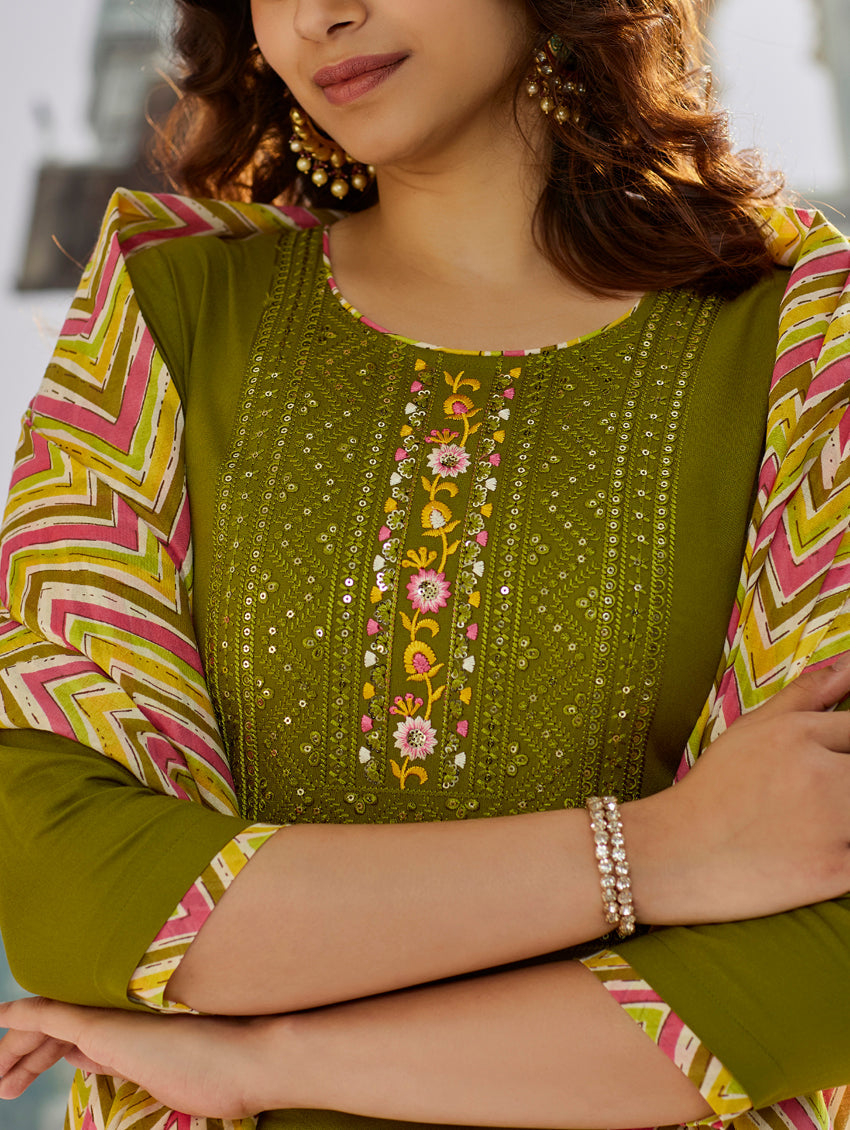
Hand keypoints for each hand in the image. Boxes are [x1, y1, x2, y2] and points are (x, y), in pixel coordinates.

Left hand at [0, 997, 279, 1118]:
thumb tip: (99, 1063)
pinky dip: (26, 1018)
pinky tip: (5, 1017)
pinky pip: (52, 1017)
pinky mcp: (106, 1025)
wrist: (249, 1058)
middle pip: (60, 1032)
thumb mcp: (168, 1078)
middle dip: (26, 1057)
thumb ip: (132, 1067)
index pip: (80, 1039)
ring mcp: (115, 1019)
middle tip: (4, 1085)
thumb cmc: (225, 1072)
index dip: (49, 1055)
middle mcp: (121, 1019)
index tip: (24, 1077)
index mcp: (134, 1034)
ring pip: (50, 1025)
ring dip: (16, 1050)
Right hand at [624, 658, 849, 924]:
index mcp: (800, 734)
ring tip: (814, 826)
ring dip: (847, 819)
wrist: (671, 857)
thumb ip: (808, 693)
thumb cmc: (713, 792)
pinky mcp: (836, 874)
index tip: (829, 770)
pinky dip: (846, 857)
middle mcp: (821, 775)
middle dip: (845, 783)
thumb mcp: (752, 729)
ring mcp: (833, 828)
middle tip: (819, 799)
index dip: (847, 751)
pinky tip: (818, 855)